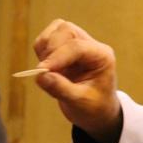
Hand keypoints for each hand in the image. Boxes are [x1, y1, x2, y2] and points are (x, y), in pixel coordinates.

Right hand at [33, 19, 121, 142]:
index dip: (57, 57)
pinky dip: (41, 51)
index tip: (40, 71)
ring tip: (48, 72)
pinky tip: (48, 69)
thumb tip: (40, 76)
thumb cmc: (94, 107)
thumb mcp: (80, 102)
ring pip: (55, 30)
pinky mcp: (65, 47)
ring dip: (45, 49)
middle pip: (66, 30)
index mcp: (102, 56)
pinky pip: (47, 39)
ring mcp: (78, 44)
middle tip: (45, 72)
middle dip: (51, 50)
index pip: (77, 47)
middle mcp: (92, 46)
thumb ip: (61, 88)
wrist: (96, 112)